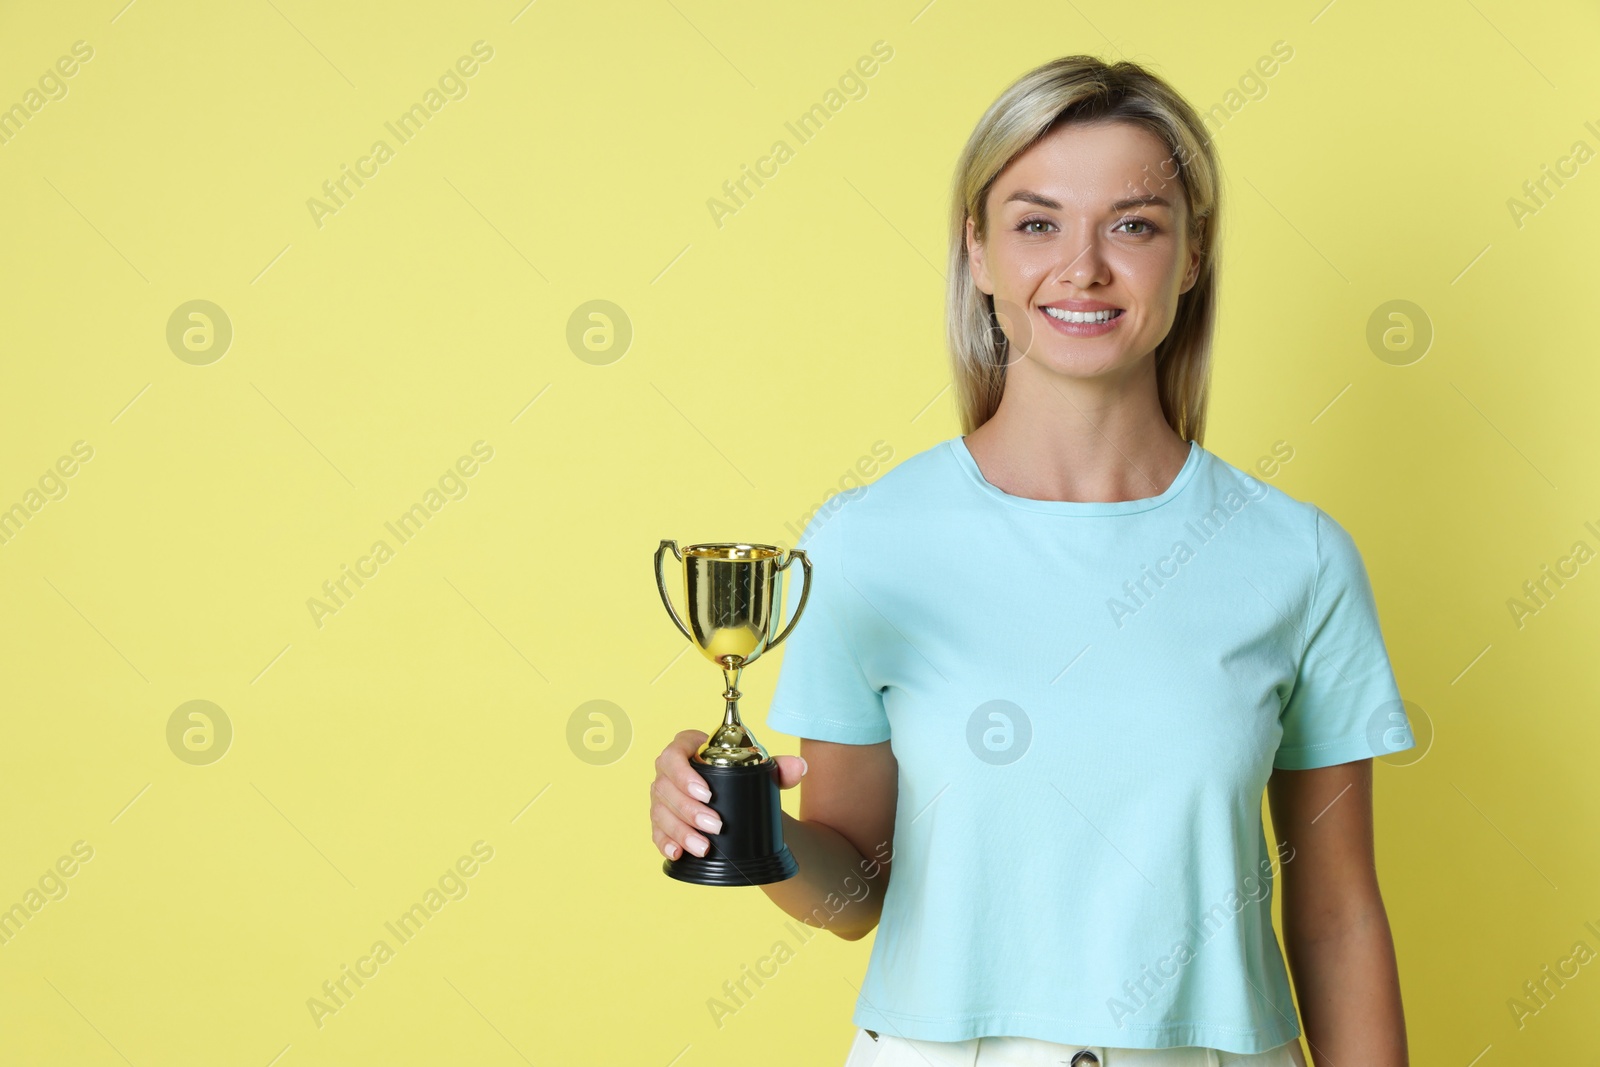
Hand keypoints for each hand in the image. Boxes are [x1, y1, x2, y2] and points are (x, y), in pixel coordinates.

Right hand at [650, 729, 807, 859]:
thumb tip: (799, 767)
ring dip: (681, 832)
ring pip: (660, 813)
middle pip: (666, 788)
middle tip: (716, 826)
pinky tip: (677, 853)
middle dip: (689, 810)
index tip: (707, 793)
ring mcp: (661, 798)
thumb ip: (778, 767)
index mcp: (685, 749)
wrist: (733, 797)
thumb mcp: (758, 770)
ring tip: (703, 847)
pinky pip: (656, 832)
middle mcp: (667, 772)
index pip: (674, 755)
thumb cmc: (740, 775)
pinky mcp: (660, 821)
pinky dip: (665, 843)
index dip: (684, 774)